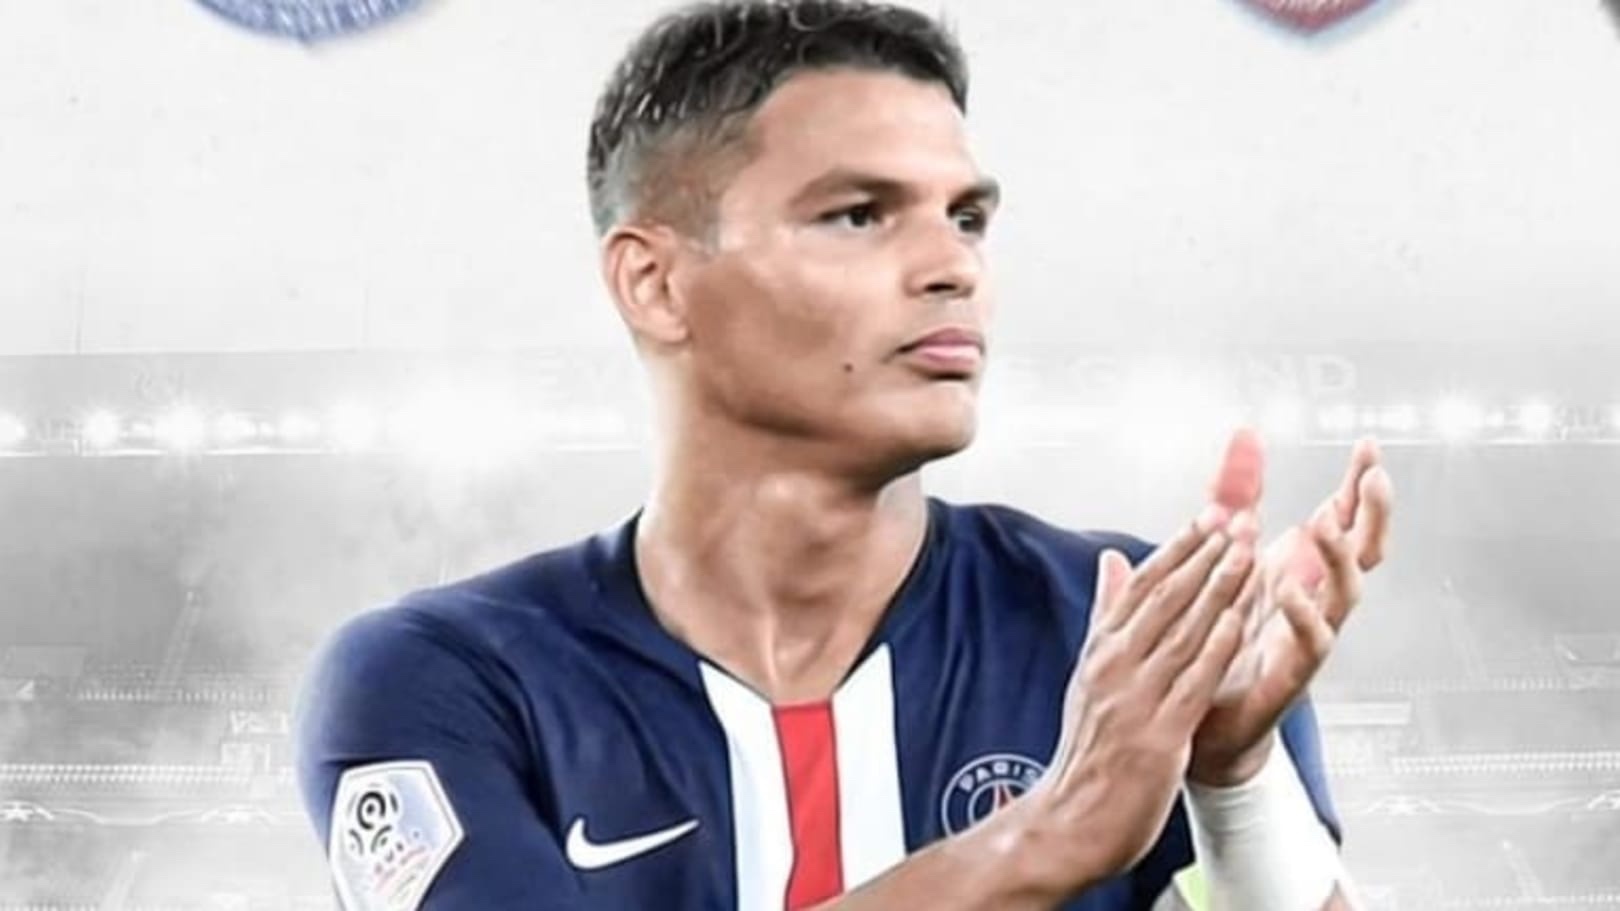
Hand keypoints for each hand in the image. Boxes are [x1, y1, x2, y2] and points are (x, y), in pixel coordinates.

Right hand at [1010, 503, 1261, 895]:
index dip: (1178, 549)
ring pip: (1184, 631)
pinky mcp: (1159, 734)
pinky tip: (1241, 619)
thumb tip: (1110, 563)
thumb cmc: (1086, 756)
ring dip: (1219, 589)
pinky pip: (1195, 680)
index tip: (1207, 518)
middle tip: (1237, 520)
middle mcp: (1114, 668)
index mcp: (1100, 653)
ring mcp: (1135, 699)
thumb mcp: (1088, 677)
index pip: (1141, 587)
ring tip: (1248, 554)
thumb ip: (1105, 618)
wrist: (1069, 821)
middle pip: (1165, 599)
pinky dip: (1218, 646)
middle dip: (1206, 556)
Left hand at [1188, 437, 1393, 785]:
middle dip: (1372, 513)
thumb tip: (1244, 435)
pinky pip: (1310, 643)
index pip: (1341, 518)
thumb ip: (1233, 493)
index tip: (1368, 447)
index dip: (1358, 485)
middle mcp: (1311, 597)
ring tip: (1325, 524)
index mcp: (1297, 566)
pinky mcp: (1290, 672)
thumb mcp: (1224, 550)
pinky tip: (1288, 590)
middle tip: (1374, 478)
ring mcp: (1307, 635)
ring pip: (1344, 594)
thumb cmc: (1222, 634)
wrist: (1203, 719)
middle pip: (1362, 551)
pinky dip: (1303, 615)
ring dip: (1340, 559)